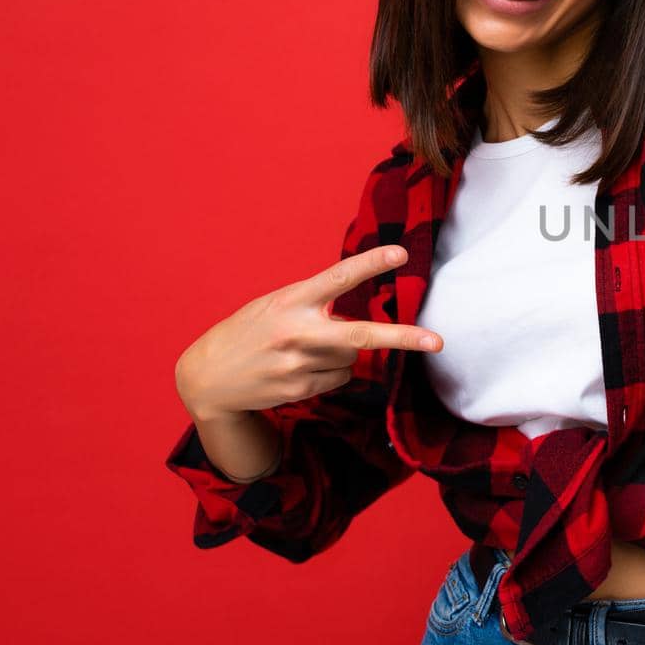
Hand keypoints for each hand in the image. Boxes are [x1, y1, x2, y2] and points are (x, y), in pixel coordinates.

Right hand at [175, 244, 443, 422]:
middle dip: (402, 338)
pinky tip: (300, 369)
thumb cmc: (248, 332)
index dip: (370, 264)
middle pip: (360, 334)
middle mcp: (297, 333)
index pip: (337, 278)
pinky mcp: (300, 391)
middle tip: (437, 342)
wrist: (207, 379)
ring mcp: (299, 366)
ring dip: (342, 352)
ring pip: (352, 357)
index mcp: (290, 301)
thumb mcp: (274, 306)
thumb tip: (358, 317)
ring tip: (305, 350)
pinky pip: (339, 377)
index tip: (400, 253)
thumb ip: (313, 305)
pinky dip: (331, 371)